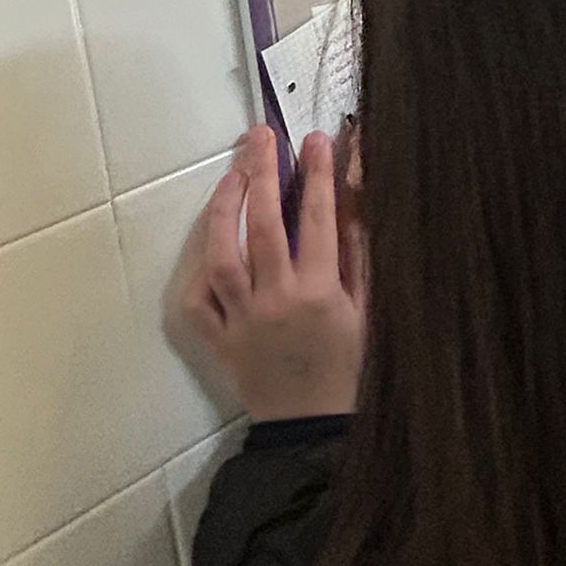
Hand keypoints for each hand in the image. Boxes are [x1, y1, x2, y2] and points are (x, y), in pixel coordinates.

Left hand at [183, 126, 367, 421]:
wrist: (312, 428)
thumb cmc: (349, 367)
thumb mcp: (366, 310)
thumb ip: (358, 256)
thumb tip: (351, 204)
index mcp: (321, 293)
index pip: (319, 220)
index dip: (318, 175)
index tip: (316, 139)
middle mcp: (277, 301)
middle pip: (263, 225)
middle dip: (262, 173)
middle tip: (262, 137)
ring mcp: (242, 320)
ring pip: (222, 254)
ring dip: (224, 209)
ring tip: (232, 174)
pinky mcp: (219, 339)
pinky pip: (198, 298)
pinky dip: (200, 267)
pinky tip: (210, 238)